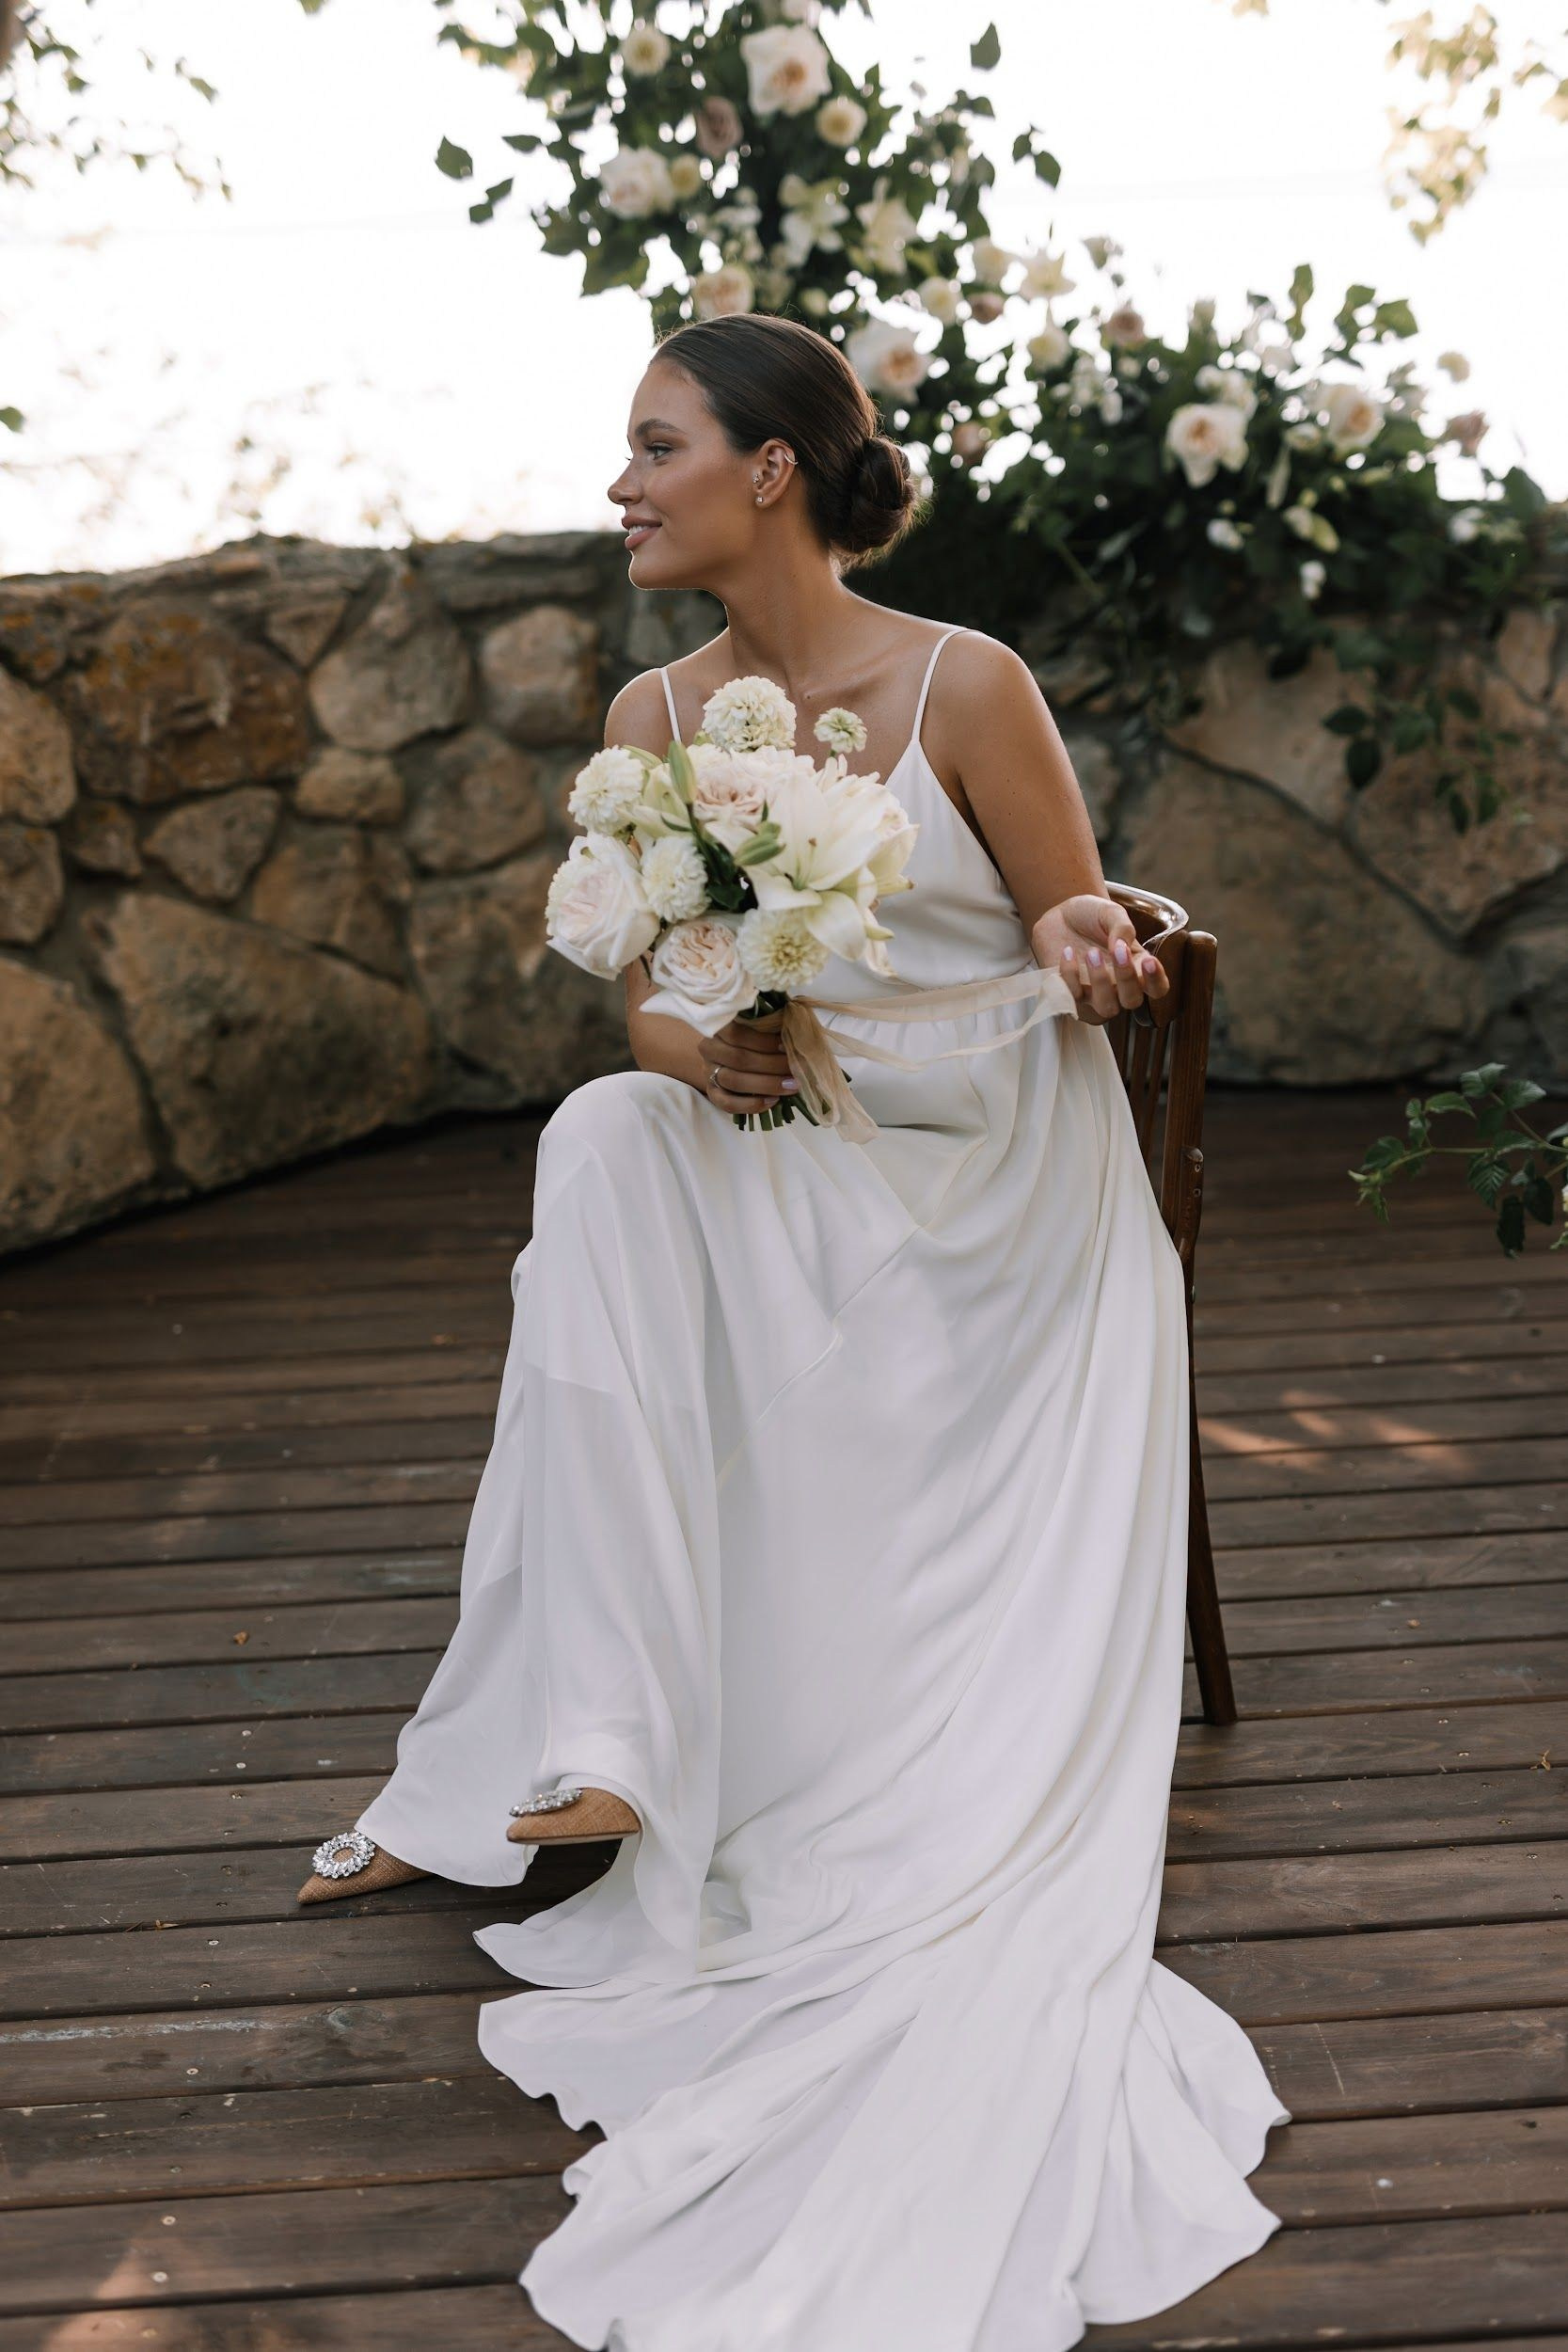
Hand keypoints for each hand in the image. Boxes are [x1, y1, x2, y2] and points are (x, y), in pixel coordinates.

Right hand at [699, 1006, 799, 1116]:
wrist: (729, 1056)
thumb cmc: (753, 1037)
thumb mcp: (760, 1026)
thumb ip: (772, 1026)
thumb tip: (798, 1033)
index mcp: (719, 1027)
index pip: (737, 1033)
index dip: (764, 1041)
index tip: (787, 1046)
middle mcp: (709, 1049)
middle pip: (739, 1059)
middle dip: (772, 1065)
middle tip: (796, 1069)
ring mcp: (708, 1072)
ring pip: (734, 1081)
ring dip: (767, 1084)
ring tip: (791, 1086)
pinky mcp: (712, 1093)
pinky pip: (728, 1104)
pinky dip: (752, 1105)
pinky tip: (773, 1101)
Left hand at [1031, 894, 1171, 1026]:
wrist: (1059, 916)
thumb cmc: (1091, 916)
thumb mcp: (1111, 913)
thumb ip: (1122, 927)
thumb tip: (1121, 947)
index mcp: (1138, 966)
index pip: (1158, 987)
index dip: (1157, 980)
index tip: (1150, 961)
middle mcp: (1119, 986)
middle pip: (1132, 1001)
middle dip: (1128, 978)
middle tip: (1119, 950)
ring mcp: (1095, 994)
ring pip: (1106, 1008)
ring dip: (1101, 982)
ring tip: (1091, 952)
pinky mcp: (1071, 993)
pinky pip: (1073, 996)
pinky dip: (1070, 973)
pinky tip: (1068, 951)